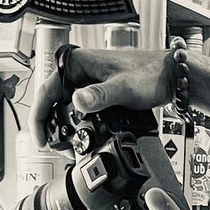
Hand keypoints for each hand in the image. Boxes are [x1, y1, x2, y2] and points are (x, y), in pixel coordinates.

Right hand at [29, 46, 175, 147]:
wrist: (171, 77)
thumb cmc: (150, 74)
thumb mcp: (123, 88)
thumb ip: (100, 95)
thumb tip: (77, 101)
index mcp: (78, 62)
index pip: (46, 90)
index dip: (39, 117)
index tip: (41, 139)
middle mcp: (79, 70)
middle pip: (52, 100)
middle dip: (50, 125)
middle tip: (54, 147)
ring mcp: (88, 81)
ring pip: (64, 106)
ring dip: (63, 126)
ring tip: (68, 146)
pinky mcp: (97, 91)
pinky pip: (78, 108)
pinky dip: (77, 123)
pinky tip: (81, 135)